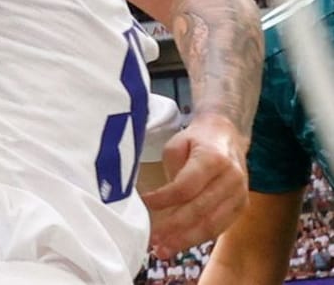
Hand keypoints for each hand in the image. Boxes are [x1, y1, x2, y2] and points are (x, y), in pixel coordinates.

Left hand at [141, 114, 248, 257]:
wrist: (227, 135)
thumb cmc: (196, 141)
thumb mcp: (177, 145)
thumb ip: (172, 171)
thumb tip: (162, 202)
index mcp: (213, 158)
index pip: (186, 186)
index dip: (164, 199)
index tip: (145, 204)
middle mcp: (231, 178)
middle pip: (200, 210)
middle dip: (174, 228)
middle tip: (152, 240)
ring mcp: (239, 194)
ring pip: (211, 224)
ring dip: (185, 240)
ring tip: (163, 250)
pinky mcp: (241, 206)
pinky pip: (218, 227)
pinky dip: (197, 238)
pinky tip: (179, 244)